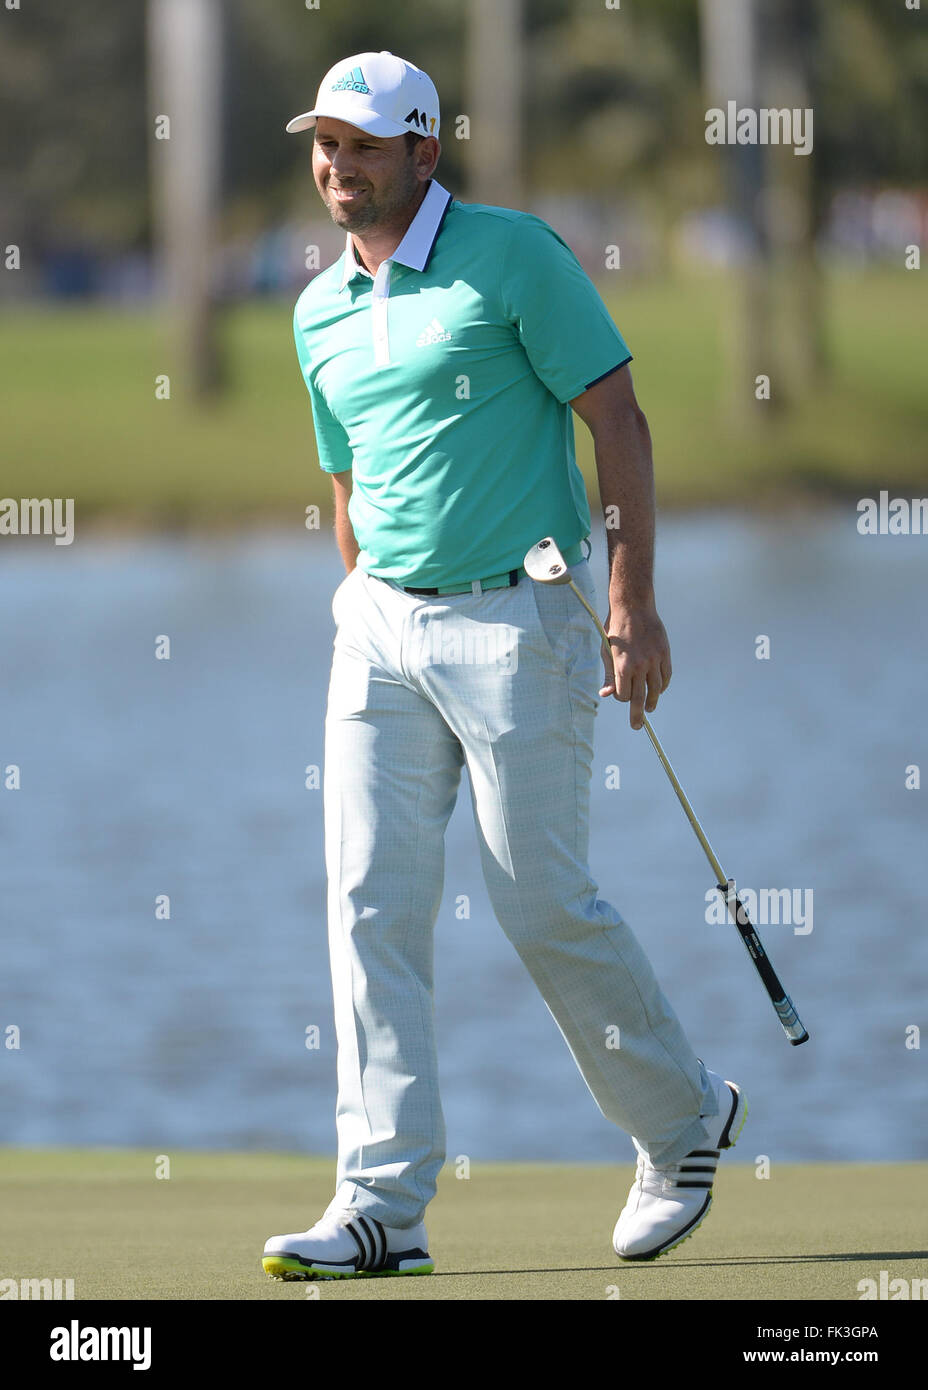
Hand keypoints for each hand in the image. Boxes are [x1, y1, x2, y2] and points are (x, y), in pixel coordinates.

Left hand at [599, 603, 671, 729]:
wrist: (633, 607)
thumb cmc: (615, 630)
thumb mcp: (606, 651)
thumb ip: (609, 675)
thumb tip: (606, 695)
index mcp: (623, 666)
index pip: (624, 695)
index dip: (621, 698)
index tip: (620, 695)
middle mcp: (640, 665)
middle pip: (641, 698)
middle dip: (638, 715)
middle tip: (637, 726)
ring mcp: (655, 659)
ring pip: (656, 689)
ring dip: (653, 701)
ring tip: (650, 708)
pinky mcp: (665, 653)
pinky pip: (666, 676)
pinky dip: (662, 686)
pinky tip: (658, 690)